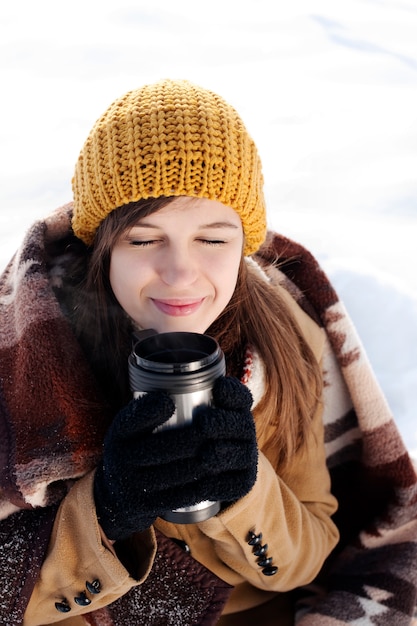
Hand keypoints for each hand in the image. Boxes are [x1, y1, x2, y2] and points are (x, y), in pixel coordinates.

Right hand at [93, 377, 257, 539]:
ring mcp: (134, 486)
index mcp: (119, 434)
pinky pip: (180, 495)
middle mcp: (121, 460)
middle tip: (216, 425)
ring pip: (178, 471)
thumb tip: (170, 399)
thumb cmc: (132, 447)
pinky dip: (202, 484)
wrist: (116, 496)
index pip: (136, 418)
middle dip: (197, 436)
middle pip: (167, 446)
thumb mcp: (130, 425)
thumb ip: (145, 409)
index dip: (154, 409)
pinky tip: (216, 474)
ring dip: (205, 459)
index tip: (171, 401)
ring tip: (222, 448)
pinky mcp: (147, 506)